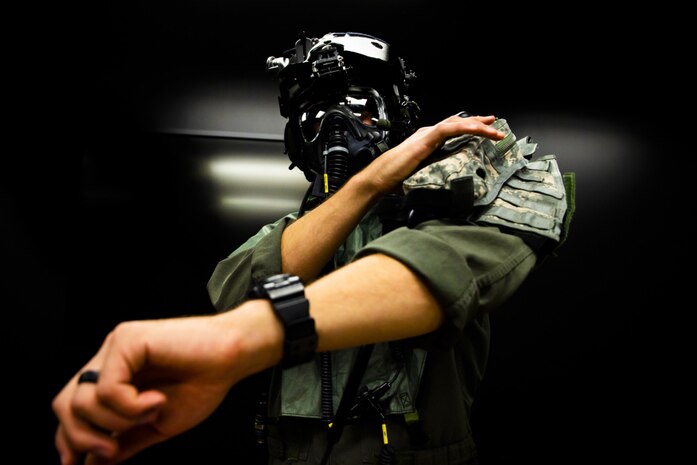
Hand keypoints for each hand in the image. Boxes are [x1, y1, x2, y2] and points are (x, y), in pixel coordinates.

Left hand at [52, 304, 281, 464]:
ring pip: (83, 400)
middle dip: (81, 436)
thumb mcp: (157, 424)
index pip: (71, 408)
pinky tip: (157, 401)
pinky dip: (132, 406)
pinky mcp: (127, 339)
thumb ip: (125, 441)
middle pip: (65, 403)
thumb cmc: (204, 381)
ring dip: (118, 421)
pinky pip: (108, 389)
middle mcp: (110, 359)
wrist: (233, 356)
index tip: (77, 464)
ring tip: (151, 413)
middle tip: (111, 450)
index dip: (69, 439)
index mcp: (115, 376)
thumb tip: (94, 463)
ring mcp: (116, 347)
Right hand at [360, 114, 504, 194]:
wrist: (379, 179)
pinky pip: (449, 128)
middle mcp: (427, 134)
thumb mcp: (422, 175)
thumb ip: (435, 174)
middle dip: (478, 121)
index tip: (485, 130)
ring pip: (457, 123)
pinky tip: (478, 129)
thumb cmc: (395, 179)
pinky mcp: (425, 139)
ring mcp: (426, 135)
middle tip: (495, 123)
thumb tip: (448, 185)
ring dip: (478, 125)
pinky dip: (465, 127)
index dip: (470, 128)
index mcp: (427, 141)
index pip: (452, 130)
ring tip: (495, 131)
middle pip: (458, 122)